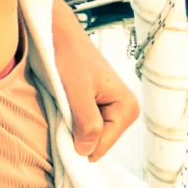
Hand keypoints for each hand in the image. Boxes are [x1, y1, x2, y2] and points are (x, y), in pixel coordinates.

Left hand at [50, 0, 138, 159]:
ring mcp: (113, 108)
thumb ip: (86, 123)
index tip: (61, 124)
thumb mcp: (76, 91)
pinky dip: (71, 120)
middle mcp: (125, 111)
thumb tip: (87, 152)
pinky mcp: (100, 105)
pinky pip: (85, 125)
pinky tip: (64, 104)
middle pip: (96, 143)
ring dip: (72, 126)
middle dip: (76, 133)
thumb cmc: (69, 57)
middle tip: (61, 110)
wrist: (59, 35)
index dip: (77, 141)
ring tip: (63, 103)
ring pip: (89, 135)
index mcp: (127, 108)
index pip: (100, 146)